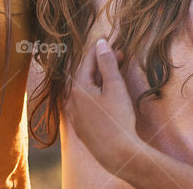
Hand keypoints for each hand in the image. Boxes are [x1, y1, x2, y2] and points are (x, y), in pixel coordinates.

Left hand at [66, 39, 141, 175]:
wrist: (119, 155)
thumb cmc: (118, 119)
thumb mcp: (115, 87)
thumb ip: (107, 63)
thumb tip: (101, 44)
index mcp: (78, 88)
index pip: (87, 61)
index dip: (99, 48)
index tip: (108, 37)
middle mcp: (72, 101)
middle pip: (86, 75)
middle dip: (102, 63)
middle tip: (119, 54)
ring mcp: (76, 116)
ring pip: (86, 89)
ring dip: (100, 78)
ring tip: (116, 71)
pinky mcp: (83, 128)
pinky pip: (87, 104)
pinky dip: (97, 93)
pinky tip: (107, 94)